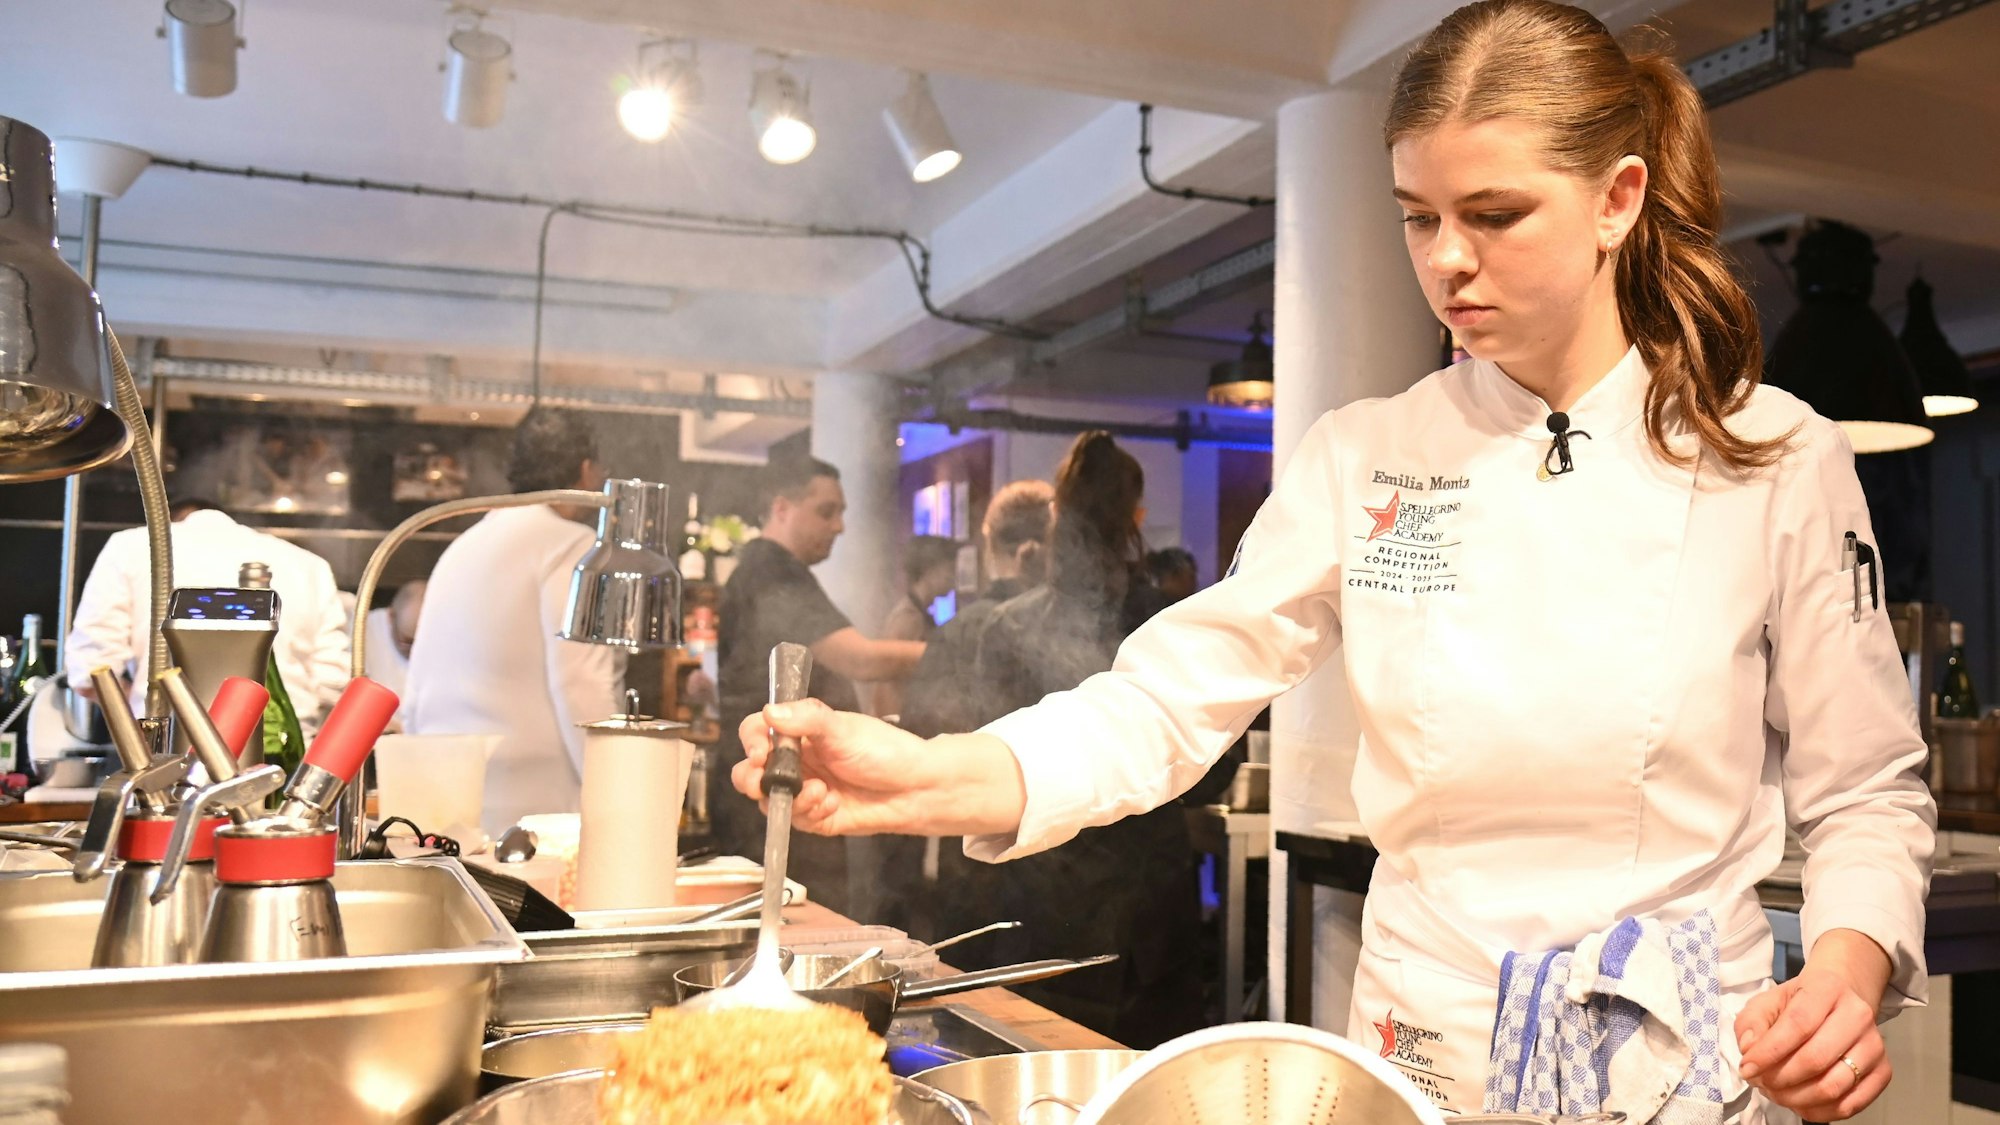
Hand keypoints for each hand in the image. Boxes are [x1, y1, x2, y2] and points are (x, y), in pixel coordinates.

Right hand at [731, 699, 1025, 838]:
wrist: (917, 788)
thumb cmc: (885, 751)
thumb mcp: (844, 729)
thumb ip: (807, 719)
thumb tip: (771, 712)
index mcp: (800, 733)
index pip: (757, 731)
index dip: (751, 741)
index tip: (760, 752)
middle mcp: (797, 761)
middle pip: (751, 772)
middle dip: (754, 780)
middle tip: (768, 783)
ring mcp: (804, 790)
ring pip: (769, 801)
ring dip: (789, 799)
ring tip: (821, 792)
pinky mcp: (815, 817)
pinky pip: (795, 820)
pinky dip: (810, 813)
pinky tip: (833, 803)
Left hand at [1736, 929, 1893, 1120]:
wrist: (1840, 1000)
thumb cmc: (1798, 1003)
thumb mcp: (1768, 1002)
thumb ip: (1751, 1022)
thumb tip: (1749, 1049)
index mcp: (1828, 989)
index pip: (1798, 1025)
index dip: (1769, 1052)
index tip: (1747, 1068)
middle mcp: (1858, 1016)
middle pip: (1816, 1059)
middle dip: (1780, 1079)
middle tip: (1760, 1083)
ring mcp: (1875, 1046)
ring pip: (1833, 1086)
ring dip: (1796, 1098)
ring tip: (1775, 1092)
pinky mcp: (1884, 1072)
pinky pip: (1850, 1105)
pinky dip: (1818, 1112)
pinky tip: (1798, 1102)